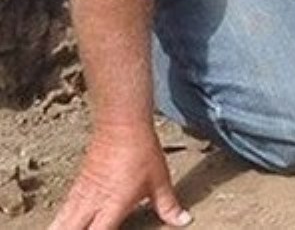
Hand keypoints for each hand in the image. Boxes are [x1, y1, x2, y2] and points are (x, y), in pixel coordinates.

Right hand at [49, 123, 190, 229]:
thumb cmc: (142, 152)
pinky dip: (62, 219)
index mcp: (113, 205)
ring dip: (63, 228)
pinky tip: (66, 222)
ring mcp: (81, 194)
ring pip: (60, 221)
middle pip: (69, 229)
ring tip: (71, 229)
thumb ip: (168, 205)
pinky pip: (63, 209)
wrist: (121, 125)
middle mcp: (92, 202)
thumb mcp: (160, 181)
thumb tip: (183, 221)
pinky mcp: (76, 185)